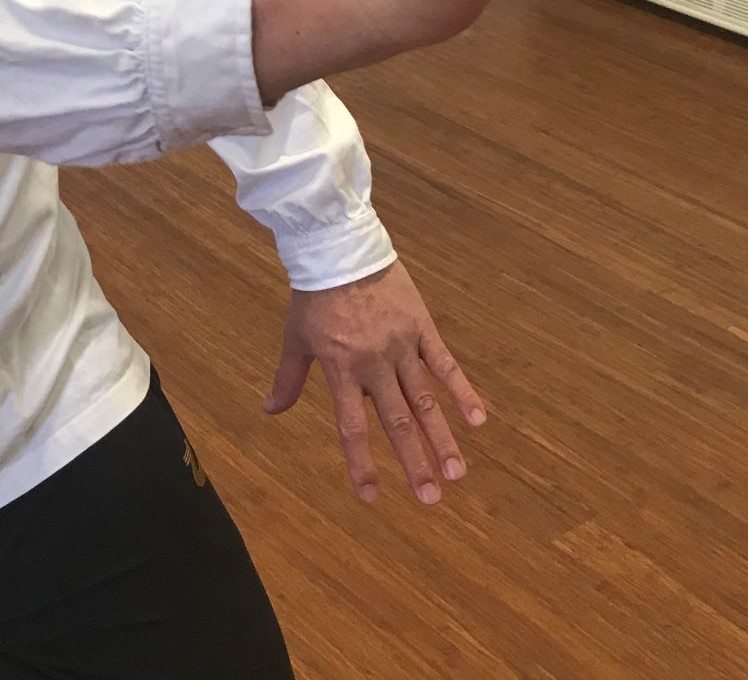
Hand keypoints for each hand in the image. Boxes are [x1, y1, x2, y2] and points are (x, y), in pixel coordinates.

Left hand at [265, 260, 485, 505]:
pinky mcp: (421, 327)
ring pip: (425, 400)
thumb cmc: (315, 296)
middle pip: (397, 420)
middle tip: (430, 499)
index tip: (371, 497)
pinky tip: (478, 419)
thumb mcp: (296, 337)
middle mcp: (374, 363)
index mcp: (341, 367)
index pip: (351, 425)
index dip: (361, 462)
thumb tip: (269, 411)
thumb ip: (288, 378)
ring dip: (442, 437)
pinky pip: (445, 364)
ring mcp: (401, 346)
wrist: (340, 248)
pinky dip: (462, 391)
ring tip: (457, 473)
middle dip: (414, 462)